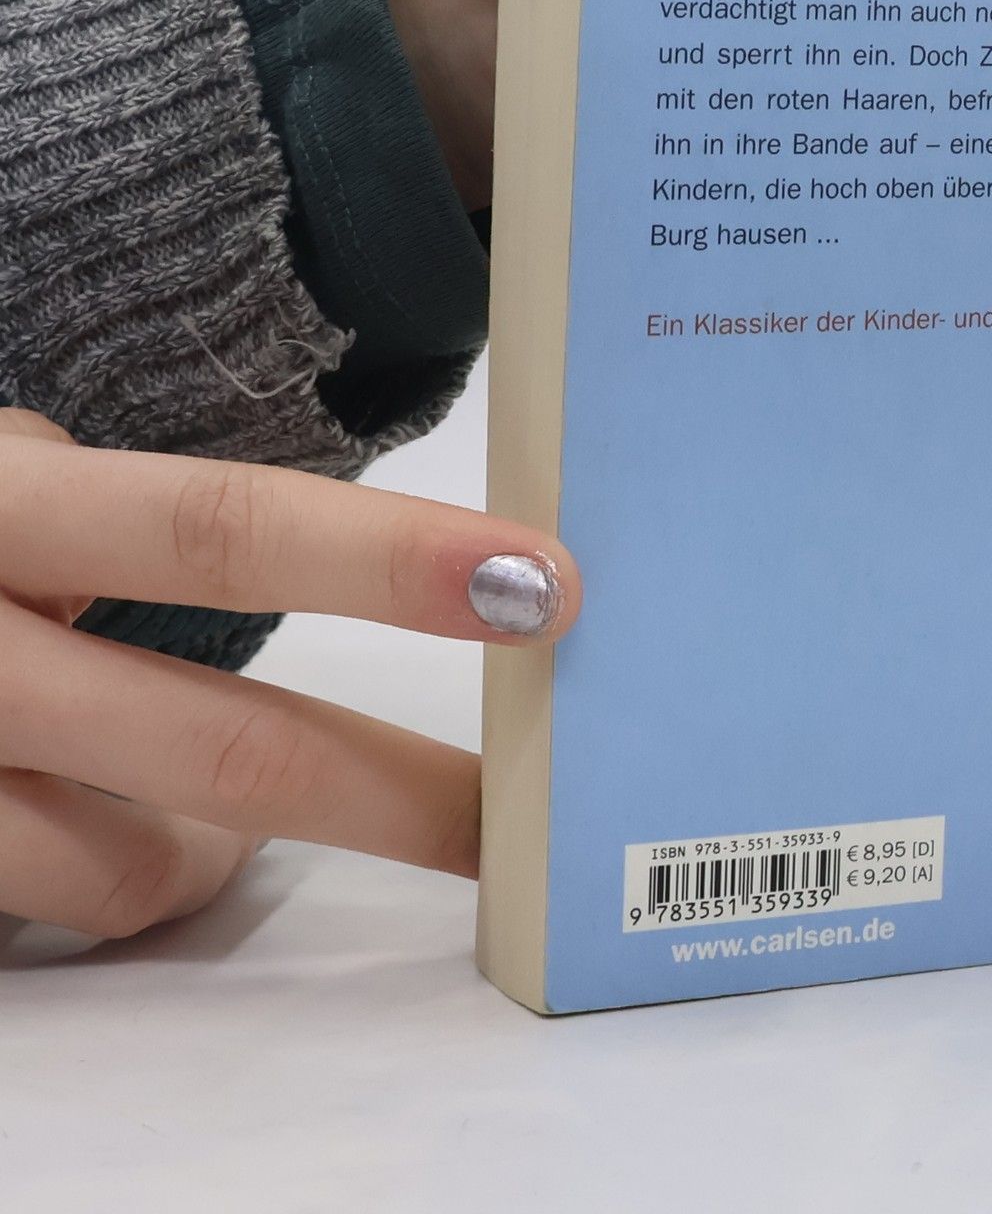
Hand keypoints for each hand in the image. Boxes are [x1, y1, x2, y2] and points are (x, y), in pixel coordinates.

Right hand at [0, 410, 579, 937]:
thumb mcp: (5, 475)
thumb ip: (135, 512)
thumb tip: (367, 561)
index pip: (216, 529)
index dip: (385, 563)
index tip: (543, 586)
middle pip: (221, 747)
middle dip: (398, 794)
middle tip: (522, 816)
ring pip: (144, 871)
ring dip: (233, 847)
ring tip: (247, 806)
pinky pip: (70, 911)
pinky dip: (140, 872)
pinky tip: (129, 815)